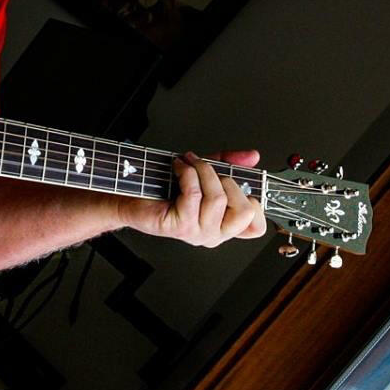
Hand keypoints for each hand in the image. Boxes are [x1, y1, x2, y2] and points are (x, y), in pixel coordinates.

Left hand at [126, 150, 265, 247]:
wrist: (133, 196)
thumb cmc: (167, 187)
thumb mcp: (205, 171)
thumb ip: (231, 163)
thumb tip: (253, 156)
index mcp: (225, 225)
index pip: (256, 227)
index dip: (254, 203)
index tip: (236, 183)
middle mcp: (214, 234)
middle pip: (244, 211)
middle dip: (228, 181)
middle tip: (209, 171)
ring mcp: (199, 233)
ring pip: (219, 199)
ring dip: (204, 171)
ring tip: (190, 163)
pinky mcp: (181, 226)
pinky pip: (194, 194)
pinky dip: (187, 172)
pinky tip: (179, 167)